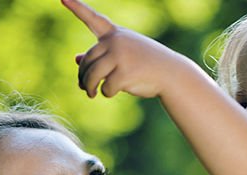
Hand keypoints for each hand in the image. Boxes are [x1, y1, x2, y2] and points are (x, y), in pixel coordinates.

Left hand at [61, 0, 189, 98]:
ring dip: (89, 87)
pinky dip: (106, 93)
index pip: (93, 19)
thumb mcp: (122, 55)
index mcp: (115, 34)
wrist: (170, 74)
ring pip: (92, 75)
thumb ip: (99, 56)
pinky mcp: (125, 72)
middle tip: (84, 88)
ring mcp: (121, 56)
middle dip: (84, 77)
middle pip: (88, 61)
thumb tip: (76, 59)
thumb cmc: (145, 64)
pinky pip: (106, 87)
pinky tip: (112, 92)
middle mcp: (116, 41)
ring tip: (91, 94)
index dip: (77, 8)